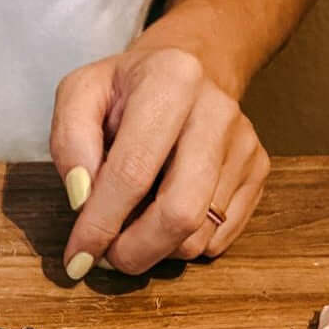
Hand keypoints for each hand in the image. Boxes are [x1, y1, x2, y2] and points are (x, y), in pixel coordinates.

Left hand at [50, 46, 269, 277]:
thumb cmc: (124, 92)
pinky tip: (163, 213)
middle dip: (135, 252)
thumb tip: (83, 199)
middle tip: (107, 257)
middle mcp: (217, 112)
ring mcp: (243, 144)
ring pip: (197, 237)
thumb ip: (70, 142)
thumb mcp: (80, 95)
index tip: (78, 257)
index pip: (133, 173)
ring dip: (155, 249)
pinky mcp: (258, 171)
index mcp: (171, 81)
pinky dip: (181, 243)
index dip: (100, 225)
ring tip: (133, 222)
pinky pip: (217, 239)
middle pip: (180, 215)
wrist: (186, 71)